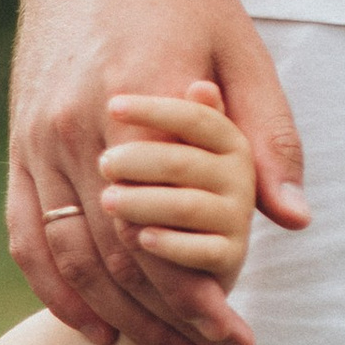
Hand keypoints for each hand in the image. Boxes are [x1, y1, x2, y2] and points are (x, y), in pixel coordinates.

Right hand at [7, 0, 306, 344]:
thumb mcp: (243, 50)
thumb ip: (266, 137)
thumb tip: (292, 219)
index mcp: (144, 104)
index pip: (168, 231)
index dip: (201, 296)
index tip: (236, 337)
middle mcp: (82, 130)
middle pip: (120, 256)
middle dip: (166, 318)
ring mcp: (41, 140)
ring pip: (73, 254)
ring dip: (117, 314)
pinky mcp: (19, 143)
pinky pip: (29, 235)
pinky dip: (56, 289)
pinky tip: (91, 322)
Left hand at [98, 83, 256, 292]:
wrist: (191, 240)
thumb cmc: (173, 171)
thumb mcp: (178, 130)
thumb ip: (182, 113)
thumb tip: (201, 88)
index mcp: (229, 138)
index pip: (195, 119)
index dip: (154, 111)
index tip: (113, 105)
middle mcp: (240, 175)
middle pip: (184, 163)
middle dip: (140, 162)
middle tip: (104, 163)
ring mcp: (236, 217)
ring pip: (188, 207)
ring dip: (145, 203)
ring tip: (108, 200)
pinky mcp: (229, 256)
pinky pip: (202, 252)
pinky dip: (171, 245)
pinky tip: (141, 237)